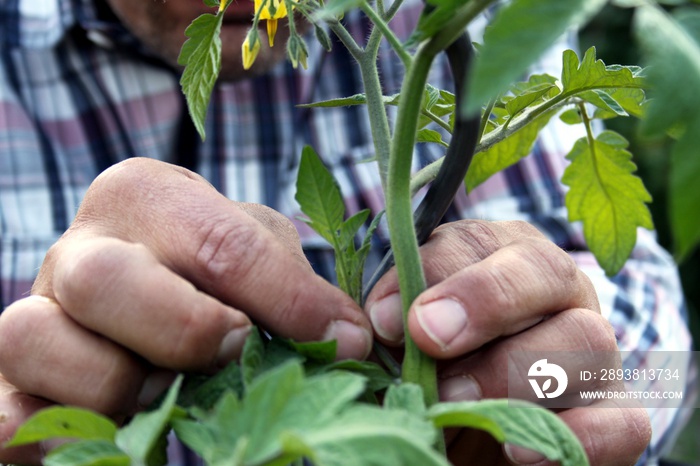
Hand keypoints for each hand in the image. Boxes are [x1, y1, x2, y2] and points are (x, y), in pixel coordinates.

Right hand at [0, 158, 371, 463]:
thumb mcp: (258, 253)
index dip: (287, 300)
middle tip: (237, 352)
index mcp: (144, 197)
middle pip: (106, 280)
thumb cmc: (210, 271)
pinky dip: (45, 431)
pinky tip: (93, 436)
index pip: (217, 244)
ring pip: (36, 341)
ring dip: (115, 383)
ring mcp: (34, 313)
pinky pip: (3, 414)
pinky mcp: (10, 383)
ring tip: (164, 391)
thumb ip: (299, 286)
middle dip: (185, 328)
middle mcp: (79, 248)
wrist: (148, 295)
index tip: (343, 341)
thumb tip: (351, 340)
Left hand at [364, 220, 650, 464]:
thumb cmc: (430, 372)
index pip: (475, 242)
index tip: (385, 319)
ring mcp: (595, 352)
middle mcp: (556, 292)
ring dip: (514, 371)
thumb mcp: (400, 342)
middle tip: (429, 339)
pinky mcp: (617, 415)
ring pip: (586, 338)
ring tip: (454, 403)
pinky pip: (623, 420)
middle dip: (485, 301)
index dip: (432, 273)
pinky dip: (576, 435)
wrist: (470, 431)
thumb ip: (386, 324)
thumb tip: (366, 330)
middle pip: (545, 269)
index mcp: (497, 257)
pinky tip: (517, 450)